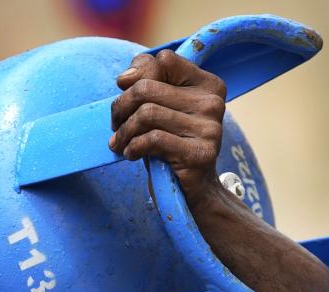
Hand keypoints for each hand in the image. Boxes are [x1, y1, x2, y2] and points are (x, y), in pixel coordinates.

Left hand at [108, 49, 227, 208]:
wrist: (193, 193)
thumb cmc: (171, 146)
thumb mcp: (160, 110)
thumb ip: (147, 83)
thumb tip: (125, 78)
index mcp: (208, 85)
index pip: (163, 61)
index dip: (137, 76)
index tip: (126, 97)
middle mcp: (213, 103)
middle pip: (146, 88)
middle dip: (120, 107)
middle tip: (115, 125)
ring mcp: (210, 128)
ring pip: (146, 114)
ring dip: (122, 131)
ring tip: (119, 143)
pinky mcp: (200, 153)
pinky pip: (152, 139)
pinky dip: (132, 147)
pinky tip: (131, 155)